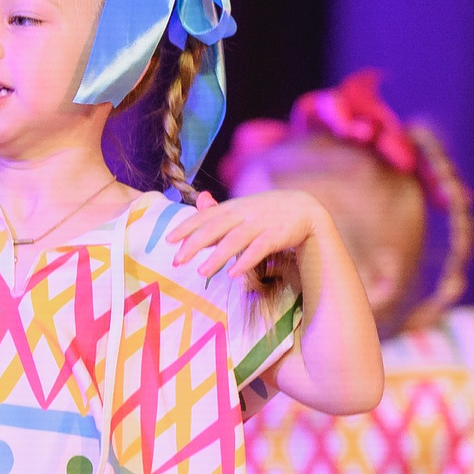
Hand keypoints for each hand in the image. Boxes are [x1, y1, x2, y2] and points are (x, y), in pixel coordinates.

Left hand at [165, 188, 325, 278]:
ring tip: (201, 272)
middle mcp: (244, 213)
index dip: (186, 227)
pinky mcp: (276, 236)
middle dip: (194, 244)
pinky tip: (232, 273)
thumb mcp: (244, 207)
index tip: (168, 240)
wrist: (305, 208)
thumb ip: (221, 209)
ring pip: (234, 240)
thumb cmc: (269, 211)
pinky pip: (258, 249)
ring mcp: (260, 224)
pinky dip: (245, 260)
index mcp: (234, 206)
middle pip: (215, 228)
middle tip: (177, 261)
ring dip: (217, 256)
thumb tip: (199, 201)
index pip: (205, 216)